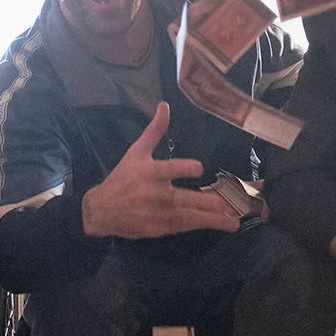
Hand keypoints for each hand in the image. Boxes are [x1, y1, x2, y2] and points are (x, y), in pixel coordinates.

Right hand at [81, 102, 241, 238]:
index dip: (184, 169)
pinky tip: (219, 225)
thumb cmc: (122, 179)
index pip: (169, 170)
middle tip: (224, 203)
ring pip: (189, 217)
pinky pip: (184, 227)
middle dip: (205, 202)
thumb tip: (164, 106)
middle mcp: (155, 195)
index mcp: (149, 173)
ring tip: (233, 221)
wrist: (102, 210)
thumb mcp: (136, 152)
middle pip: (183, 199)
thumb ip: (154, 131)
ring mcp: (159, 214)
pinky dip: (201, 226)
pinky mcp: (160, 229)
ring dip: (212, 219)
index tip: (199, 168)